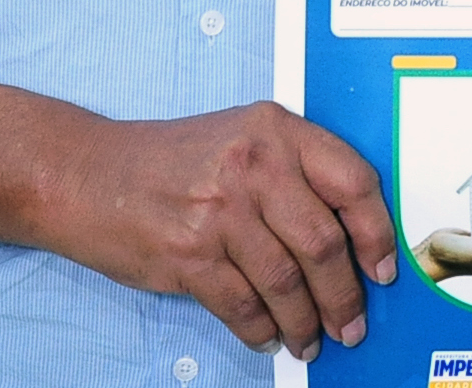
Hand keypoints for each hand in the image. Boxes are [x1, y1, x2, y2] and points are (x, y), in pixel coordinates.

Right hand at [41, 101, 396, 362]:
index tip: (384, 269)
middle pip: (323, 243)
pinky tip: (269, 336)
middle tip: (352, 324)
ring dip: (305, 322)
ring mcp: (219, 210)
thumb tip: (350, 238)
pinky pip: (242, 305)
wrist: (86, 173)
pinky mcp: (188, 253)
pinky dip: (262, 329)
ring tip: (311, 340)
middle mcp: (253, 165)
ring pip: (286, 282)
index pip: (353, 182)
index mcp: (277, 130)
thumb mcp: (242, 139)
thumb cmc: (170, 160)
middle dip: (344, 296)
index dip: (377, 233)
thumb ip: (294, 172)